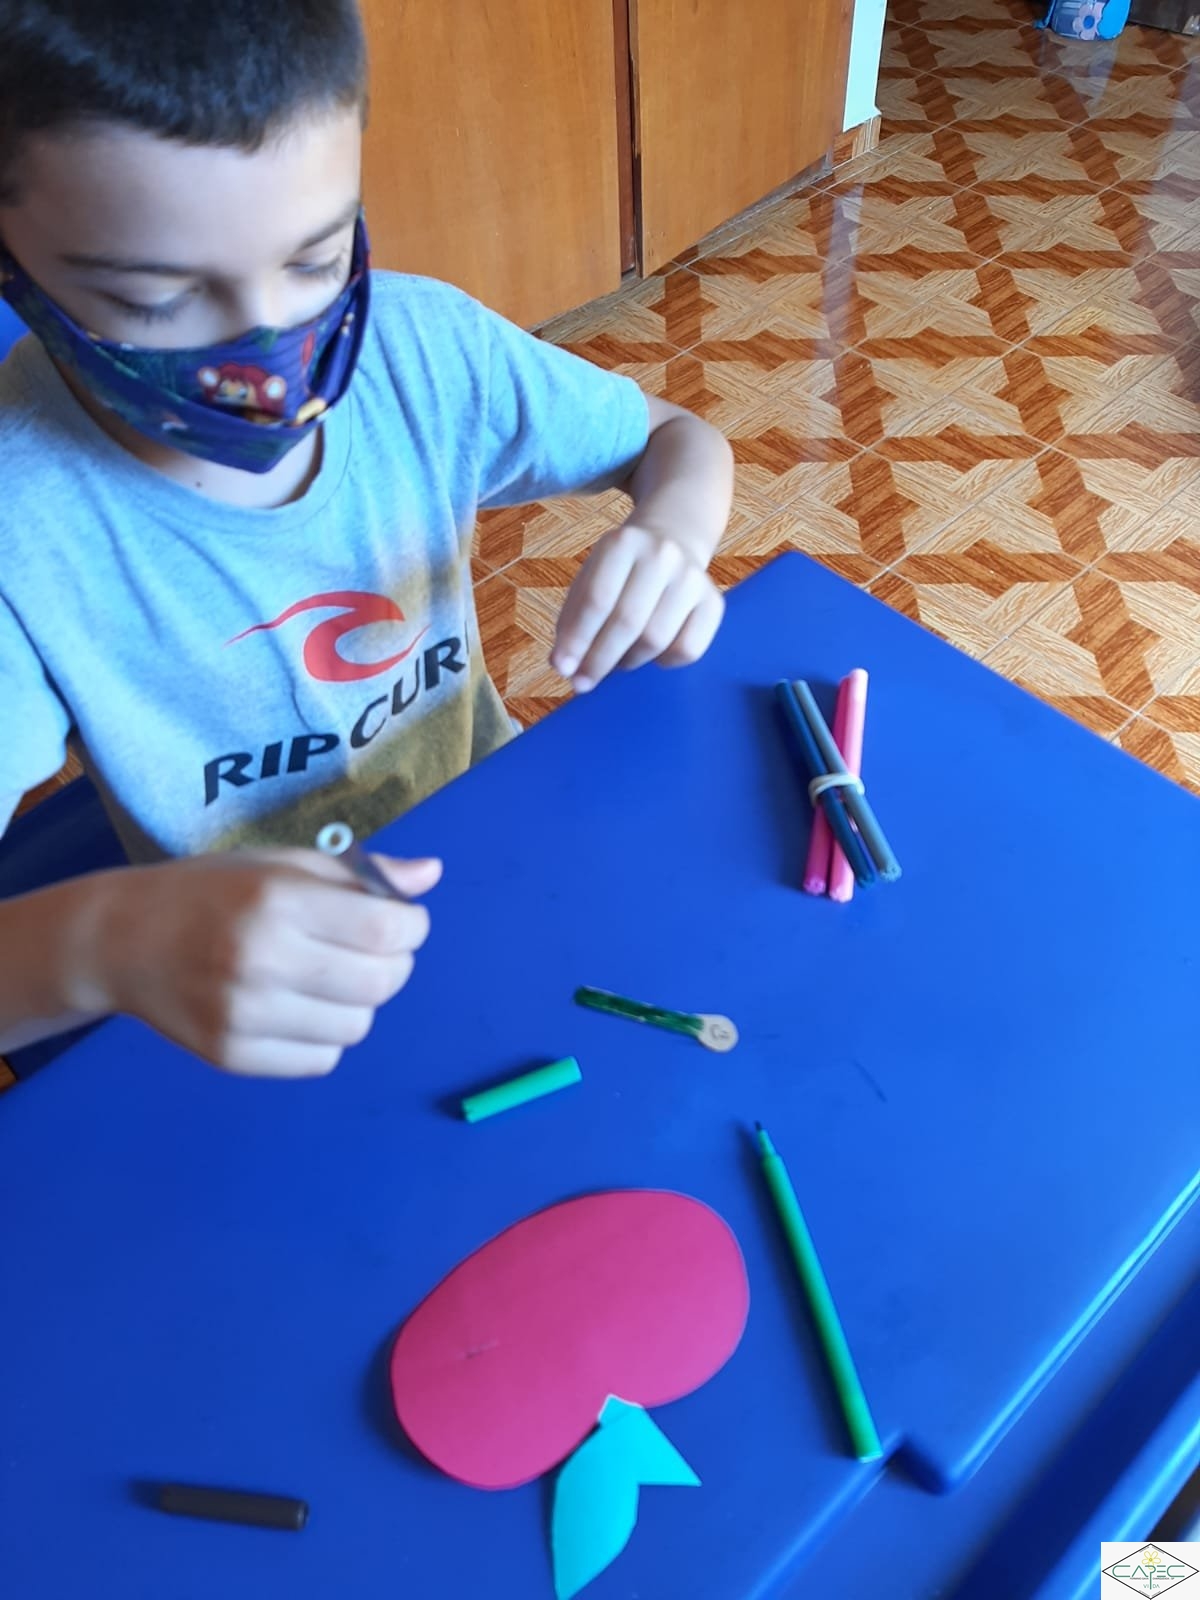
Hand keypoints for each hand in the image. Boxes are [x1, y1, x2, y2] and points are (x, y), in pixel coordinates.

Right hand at [80, 849, 440, 1076]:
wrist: (124, 941)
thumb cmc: (215, 892)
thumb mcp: (282, 864)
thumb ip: (359, 873)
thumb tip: (432, 875)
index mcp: (278, 900)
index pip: (387, 928)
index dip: (412, 927)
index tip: (403, 922)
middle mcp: (261, 959)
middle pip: (382, 983)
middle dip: (394, 965)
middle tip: (371, 951)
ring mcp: (244, 1015)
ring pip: (357, 1027)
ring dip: (359, 1002)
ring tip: (326, 977)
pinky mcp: (232, 1055)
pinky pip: (322, 1059)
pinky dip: (325, 1036)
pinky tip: (298, 1007)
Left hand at [551, 520, 724, 693]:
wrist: (672, 541)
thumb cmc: (621, 573)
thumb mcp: (590, 580)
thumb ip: (573, 620)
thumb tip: (565, 665)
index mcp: (623, 543)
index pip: (597, 600)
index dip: (577, 640)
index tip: (562, 668)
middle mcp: (662, 555)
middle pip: (628, 622)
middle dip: (600, 659)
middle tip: (583, 682)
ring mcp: (692, 578)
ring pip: (656, 640)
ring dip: (629, 661)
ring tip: (617, 660)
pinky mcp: (713, 602)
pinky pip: (687, 650)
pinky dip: (664, 662)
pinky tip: (652, 654)